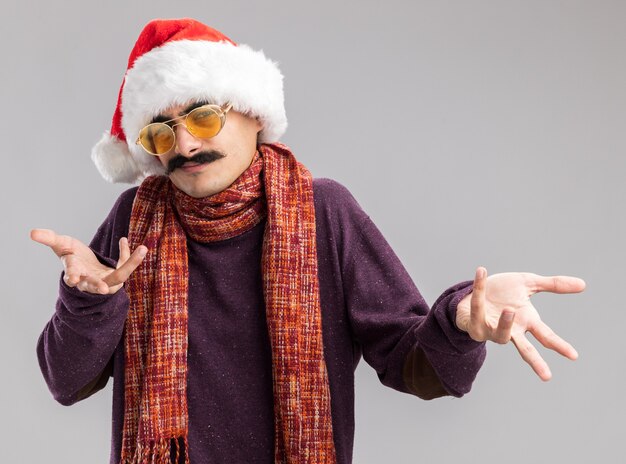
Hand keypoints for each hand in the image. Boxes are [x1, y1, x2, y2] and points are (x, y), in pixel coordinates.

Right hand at [30, 229, 146, 294]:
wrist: (87, 268)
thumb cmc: (74, 257)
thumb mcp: (62, 245)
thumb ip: (49, 239)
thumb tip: (32, 232)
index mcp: (75, 272)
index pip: (72, 275)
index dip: (72, 276)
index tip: (71, 279)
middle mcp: (90, 279)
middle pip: (95, 284)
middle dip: (97, 286)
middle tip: (104, 289)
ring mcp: (106, 279)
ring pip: (120, 276)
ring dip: (131, 264)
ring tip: (142, 249)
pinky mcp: (117, 276)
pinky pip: (124, 264)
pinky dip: (127, 253)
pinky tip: (123, 240)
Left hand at [456, 267, 584, 380]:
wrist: (475, 289)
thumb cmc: (503, 292)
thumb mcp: (529, 284)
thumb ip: (553, 285)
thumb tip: (583, 284)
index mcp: (526, 322)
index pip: (545, 336)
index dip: (559, 345)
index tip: (574, 356)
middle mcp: (510, 330)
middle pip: (525, 349)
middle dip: (535, 361)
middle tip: (547, 376)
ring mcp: (492, 330)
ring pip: (499, 333)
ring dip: (505, 323)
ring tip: (510, 310)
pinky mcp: (474, 324)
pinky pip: (477, 306)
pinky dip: (478, 288)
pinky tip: (481, 272)